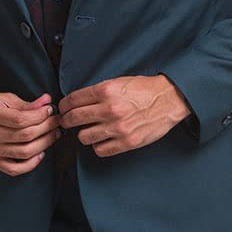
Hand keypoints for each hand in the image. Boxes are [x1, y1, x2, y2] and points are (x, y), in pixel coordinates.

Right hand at [0, 91, 61, 174]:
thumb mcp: (4, 99)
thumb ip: (26, 103)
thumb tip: (47, 102)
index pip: (21, 119)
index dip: (40, 116)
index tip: (50, 110)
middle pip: (25, 136)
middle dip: (47, 128)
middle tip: (56, 122)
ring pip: (24, 152)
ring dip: (44, 144)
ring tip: (54, 135)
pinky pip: (15, 169)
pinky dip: (31, 164)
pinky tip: (41, 153)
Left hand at [57, 75, 190, 156]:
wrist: (169, 100)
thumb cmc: (144, 90)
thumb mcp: (118, 82)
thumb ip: (98, 93)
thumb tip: (76, 102)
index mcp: (106, 91)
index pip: (73, 100)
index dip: (63, 106)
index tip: (62, 109)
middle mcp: (110, 109)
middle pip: (73, 118)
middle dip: (66, 120)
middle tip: (68, 121)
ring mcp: (118, 128)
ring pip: (84, 137)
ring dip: (84, 134)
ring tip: (89, 130)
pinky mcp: (127, 142)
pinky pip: (100, 150)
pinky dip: (98, 145)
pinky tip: (103, 139)